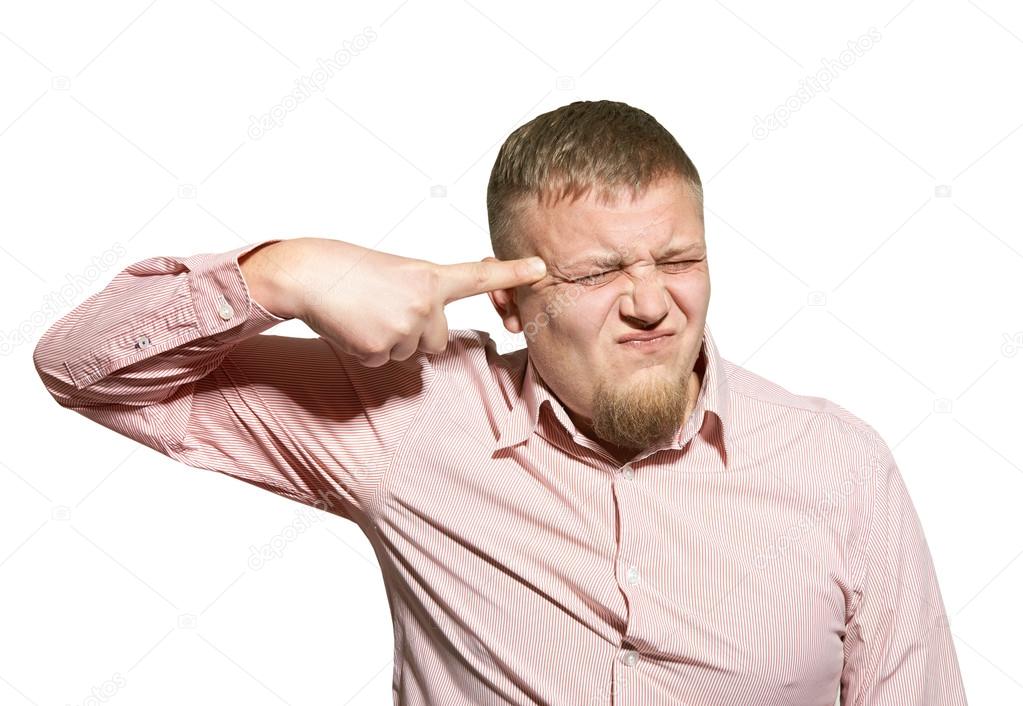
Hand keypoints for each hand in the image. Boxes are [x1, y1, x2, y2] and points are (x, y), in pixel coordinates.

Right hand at [243, 238, 546, 366]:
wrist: (306, 273)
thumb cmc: (347, 269)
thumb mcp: (395, 271)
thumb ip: (422, 294)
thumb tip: (428, 329)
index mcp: (429, 275)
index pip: (479, 277)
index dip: (513, 274)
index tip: (541, 268)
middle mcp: (424, 302)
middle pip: (437, 340)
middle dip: (414, 333)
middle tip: (381, 308)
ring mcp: (403, 327)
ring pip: (410, 353)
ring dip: (389, 341)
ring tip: (364, 313)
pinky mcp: (380, 348)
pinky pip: (382, 362)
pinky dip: (366, 350)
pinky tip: (352, 327)